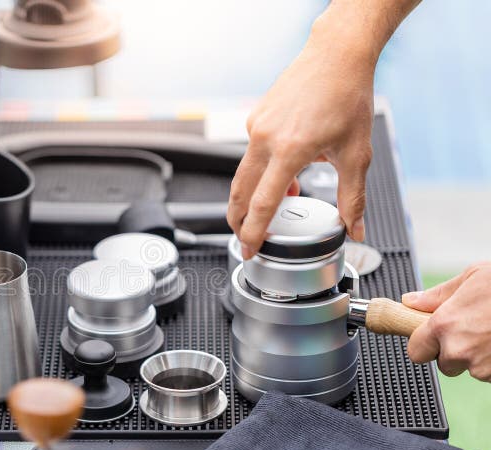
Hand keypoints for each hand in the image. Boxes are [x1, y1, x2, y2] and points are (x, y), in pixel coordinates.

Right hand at [227, 16, 377, 258]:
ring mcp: (256, 126)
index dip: (254, 231)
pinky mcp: (255, 118)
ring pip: (244, 173)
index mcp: (291, 150)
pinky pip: (252, 152)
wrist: (336, 55)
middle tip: (243, 237)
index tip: (250, 248)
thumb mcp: (356, 153)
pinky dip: (262, 169)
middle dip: (238, 219)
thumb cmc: (347, 97)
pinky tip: (282, 171)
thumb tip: (355, 229)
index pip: (264, 203)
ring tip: (265, 211)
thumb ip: (353, 197)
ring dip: (251, 195)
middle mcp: (266, 138)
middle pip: (240, 192)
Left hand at [403, 263, 490, 380]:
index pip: (415, 351)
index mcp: (444, 325)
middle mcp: (460, 350)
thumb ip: (438, 295)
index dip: (424, 344)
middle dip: (455, 351)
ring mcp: (483, 367)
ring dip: (480, 356)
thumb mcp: (472, 277)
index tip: (431, 337)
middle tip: (473, 329)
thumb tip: (410, 301)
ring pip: (473, 369)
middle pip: (444, 365)